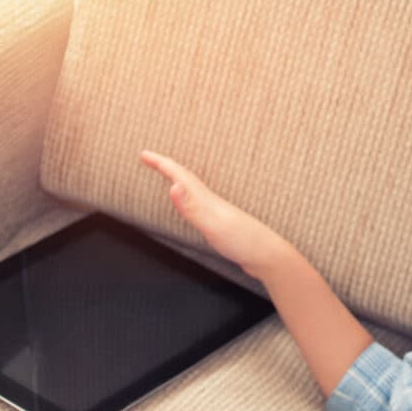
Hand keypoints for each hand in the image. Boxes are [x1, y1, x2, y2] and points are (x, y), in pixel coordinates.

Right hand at [140, 150, 279, 278]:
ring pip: (193, 190)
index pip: (179, 176)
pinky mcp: (222, 224)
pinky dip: (189, 199)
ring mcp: (217, 212)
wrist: (267, 256)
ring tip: (167, 177)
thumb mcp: (212, 225)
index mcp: (206, 200)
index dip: (161, 163)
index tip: (143, 154)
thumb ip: (192, 206)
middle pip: (185, 178)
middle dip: (165, 166)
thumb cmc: (242, 242)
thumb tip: (172, 185)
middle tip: (148, 158)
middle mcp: (211, 202)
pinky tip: (192, 205)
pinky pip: (199, 204)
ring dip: (177, 180)